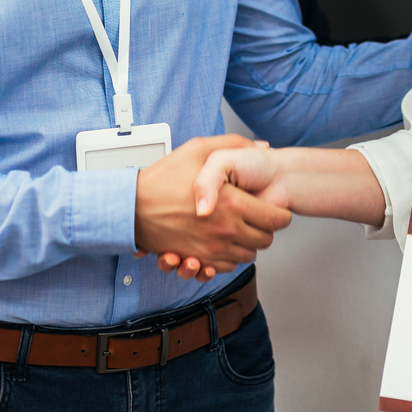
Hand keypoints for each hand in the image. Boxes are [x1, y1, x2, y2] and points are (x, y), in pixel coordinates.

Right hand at [134, 135, 290, 275]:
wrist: (132, 207)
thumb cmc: (162, 179)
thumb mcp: (199, 150)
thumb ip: (234, 145)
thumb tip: (262, 146)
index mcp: (232, 203)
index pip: (276, 219)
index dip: (280, 213)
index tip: (275, 207)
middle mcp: (226, 230)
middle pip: (266, 240)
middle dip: (265, 229)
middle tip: (256, 217)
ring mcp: (213, 248)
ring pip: (248, 255)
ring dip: (247, 243)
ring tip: (239, 227)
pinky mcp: (200, 259)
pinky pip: (228, 266)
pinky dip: (229, 257)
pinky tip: (223, 241)